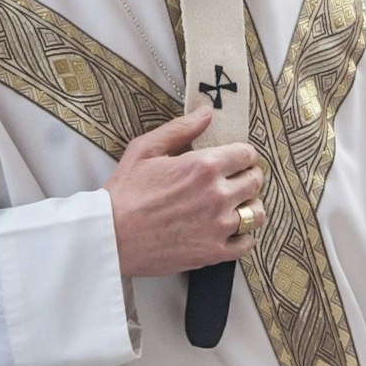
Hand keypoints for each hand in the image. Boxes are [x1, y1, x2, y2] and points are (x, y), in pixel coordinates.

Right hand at [105, 109, 265, 277]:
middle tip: (235, 181)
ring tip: (236, 205)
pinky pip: (247, 243)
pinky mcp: (213, 252)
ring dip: (250, 206)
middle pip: (255, 181)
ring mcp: (218, 226)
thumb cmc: (124, 192)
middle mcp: (217, 195)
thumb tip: (207, 113)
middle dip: (247, 177)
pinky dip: (244, 236)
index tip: (235, 160)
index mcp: (204, 166)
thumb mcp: (146, 149)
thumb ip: (181, 128)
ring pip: (257, 212)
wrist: (108, 236)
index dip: (242, 155)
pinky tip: (231, 230)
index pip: (247, 154)